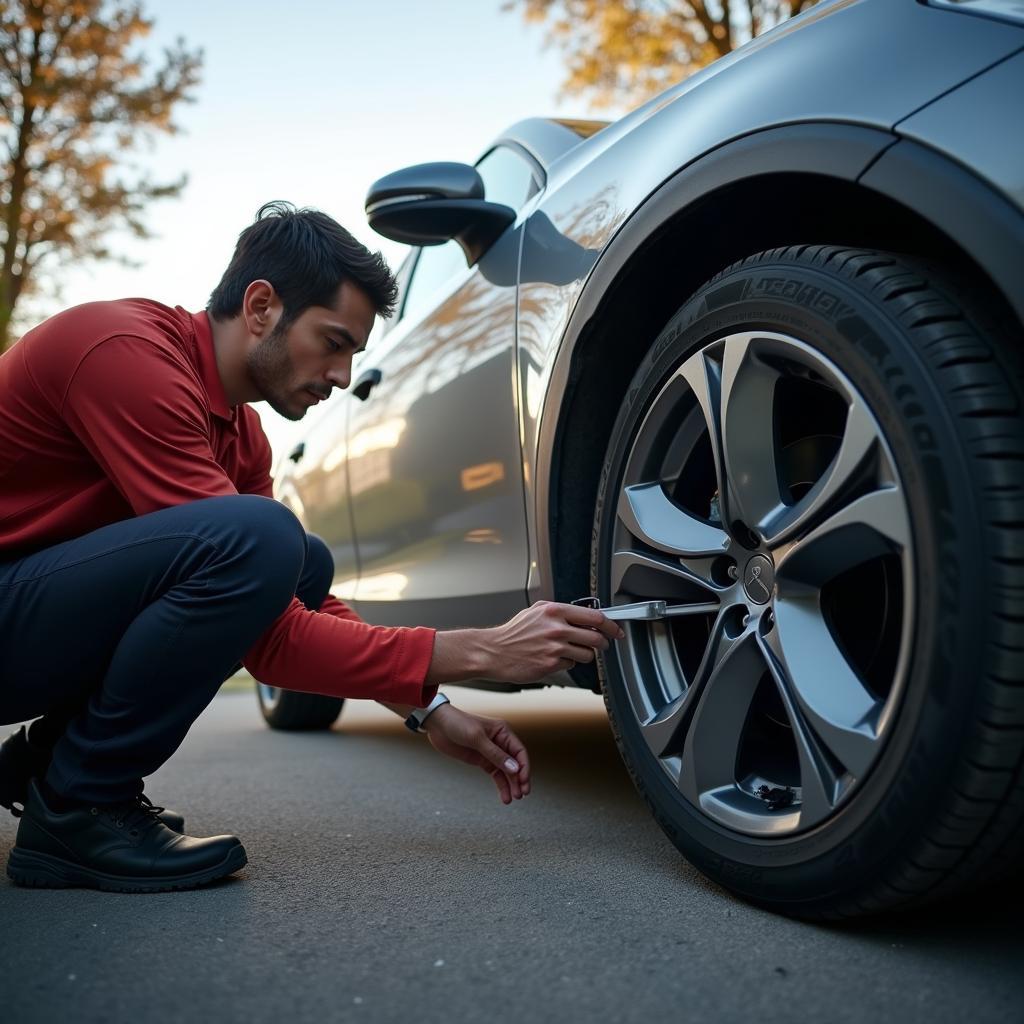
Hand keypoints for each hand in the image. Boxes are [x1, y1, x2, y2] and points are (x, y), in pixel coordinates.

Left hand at [423, 704, 530, 804]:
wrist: (438, 724)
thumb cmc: (458, 724)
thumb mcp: (476, 738)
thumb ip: (495, 754)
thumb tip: (514, 769)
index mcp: (503, 732)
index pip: (519, 752)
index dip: (524, 767)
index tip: (524, 781)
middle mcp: (500, 742)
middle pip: (515, 763)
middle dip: (520, 779)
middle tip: (522, 794)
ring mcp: (491, 752)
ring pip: (506, 771)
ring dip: (511, 785)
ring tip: (514, 798)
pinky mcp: (482, 760)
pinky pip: (495, 774)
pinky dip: (501, 785)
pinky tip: (505, 797)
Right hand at [483, 601, 624, 683]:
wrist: (494, 651)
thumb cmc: (514, 633)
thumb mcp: (536, 611)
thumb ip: (560, 611)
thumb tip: (585, 615)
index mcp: (555, 611)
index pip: (595, 617)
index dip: (611, 625)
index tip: (616, 630)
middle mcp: (557, 628)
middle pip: (596, 638)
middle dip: (603, 643)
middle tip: (602, 645)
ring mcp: (554, 648)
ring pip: (587, 654)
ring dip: (584, 655)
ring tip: (570, 651)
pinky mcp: (550, 664)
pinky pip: (571, 665)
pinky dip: (567, 663)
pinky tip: (554, 658)